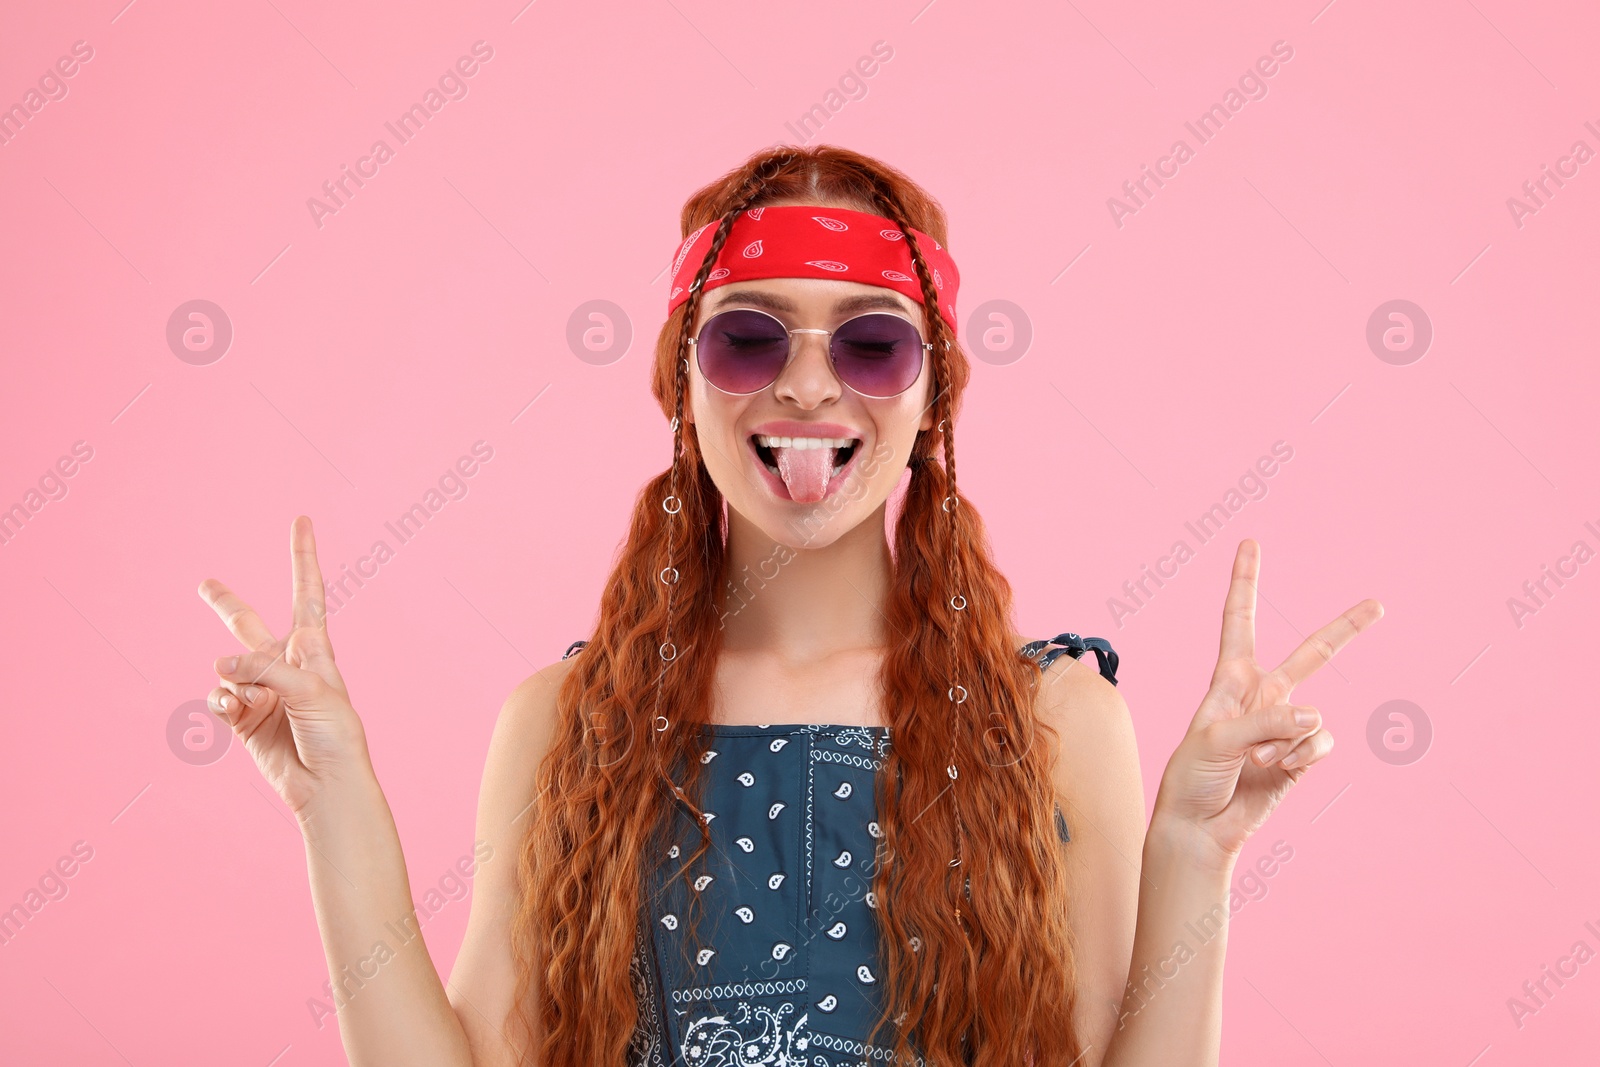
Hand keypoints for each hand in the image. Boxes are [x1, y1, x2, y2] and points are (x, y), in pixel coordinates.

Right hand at [199, 515, 369, 815]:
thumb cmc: (334, 733)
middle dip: (225, 604)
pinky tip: (235, 713)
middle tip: (204, 583)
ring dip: (234, 681)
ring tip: (252, 703)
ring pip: (229, 667)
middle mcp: (285, 664)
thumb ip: (264, 669)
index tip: (301, 519)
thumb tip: (219, 666)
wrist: (327, 784)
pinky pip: (220, 698)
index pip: (306, 592)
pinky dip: (224, 704)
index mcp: (314, 648)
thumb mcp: (310, 690)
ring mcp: (262, 690)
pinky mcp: (244, 717)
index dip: (302, 556)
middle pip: (248, 624)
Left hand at [1150, 539, 1382, 865]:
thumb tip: (1316, 718)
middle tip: (1378, 604)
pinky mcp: (1303, 758)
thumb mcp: (1215, 739)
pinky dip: (1302, 756)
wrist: (1199, 826)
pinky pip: (1320, 744)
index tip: (1250, 543)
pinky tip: (1278, 768)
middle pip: (1311, 654)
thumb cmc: (1193, 776)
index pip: (1239, 621)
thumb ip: (1266, 722)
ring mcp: (1287, 727)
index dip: (1245, 582)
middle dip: (1345, 629)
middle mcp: (1263, 697)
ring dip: (1287, 739)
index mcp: (1230, 679)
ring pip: (1311, 716)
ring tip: (1256, 759)